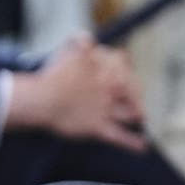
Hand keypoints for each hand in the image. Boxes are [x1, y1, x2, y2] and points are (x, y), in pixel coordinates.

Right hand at [3, 35, 147, 151]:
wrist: (42, 100)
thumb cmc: (53, 75)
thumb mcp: (67, 52)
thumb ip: (80, 42)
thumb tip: (87, 37)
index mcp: (104, 69)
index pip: (122, 62)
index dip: (122, 65)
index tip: (122, 66)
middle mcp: (109, 90)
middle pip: (131, 88)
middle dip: (134, 92)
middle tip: (135, 97)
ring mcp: (105, 110)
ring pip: (129, 113)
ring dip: (137, 114)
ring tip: (142, 117)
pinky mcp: (98, 128)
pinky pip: (119, 137)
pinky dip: (132, 143)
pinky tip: (142, 147)